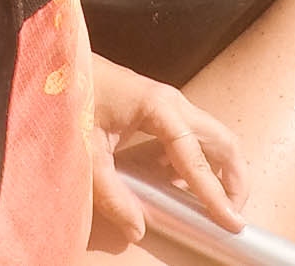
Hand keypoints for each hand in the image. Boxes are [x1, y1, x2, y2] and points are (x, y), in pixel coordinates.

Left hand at [85, 54, 248, 249]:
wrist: (60, 65)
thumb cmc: (71, 99)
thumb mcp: (86, 152)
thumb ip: (110, 193)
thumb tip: (137, 228)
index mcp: (158, 108)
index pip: (195, 157)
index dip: (215, 193)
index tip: (231, 221)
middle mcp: (173, 103)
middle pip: (222, 141)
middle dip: (235, 179)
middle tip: (232, 216)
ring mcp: (170, 104)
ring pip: (213, 138)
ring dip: (221, 172)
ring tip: (215, 207)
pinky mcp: (162, 110)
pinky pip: (193, 139)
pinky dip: (200, 165)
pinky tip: (183, 189)